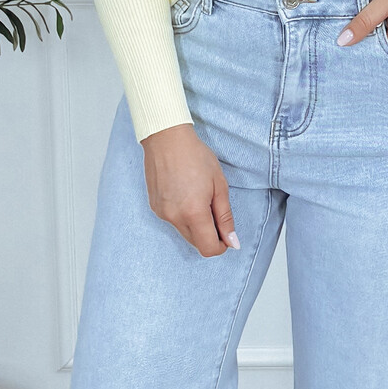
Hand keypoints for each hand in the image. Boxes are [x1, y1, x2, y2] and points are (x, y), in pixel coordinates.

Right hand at [141, 123, 239, 256]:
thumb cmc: (195, 156)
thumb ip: (225, 217)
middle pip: (196, 243)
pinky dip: (182, 215)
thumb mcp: (219, 185)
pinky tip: (185, 194)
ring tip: (199, 197)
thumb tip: (232, 242)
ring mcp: (162, 214)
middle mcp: (175, 218)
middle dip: (209, 234)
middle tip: (214, 209)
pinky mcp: (155, 208)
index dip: (221, 246)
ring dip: (195, 224)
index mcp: (194, 213)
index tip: (226, 235)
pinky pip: (173, 221)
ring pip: (184, 233)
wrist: (167, 139)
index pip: (208, 249)